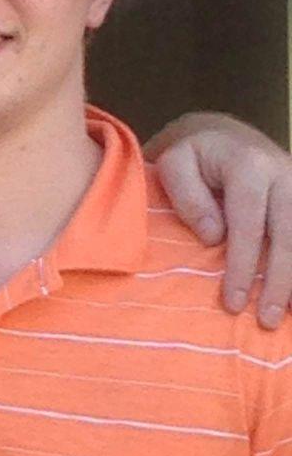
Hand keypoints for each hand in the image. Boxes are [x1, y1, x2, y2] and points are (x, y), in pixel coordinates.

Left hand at [148, 112, 291, 327]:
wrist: (222, 135)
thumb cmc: (192, 157)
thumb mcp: (175, 164)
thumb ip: (188, 197)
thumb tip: (213, 236)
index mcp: (250, 165)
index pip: (248, 222)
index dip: (242, 264)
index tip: (233, 301)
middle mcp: (283, 172)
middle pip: (286, 234)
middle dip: (278, 281)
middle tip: (264, 320)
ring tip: (285, 316)